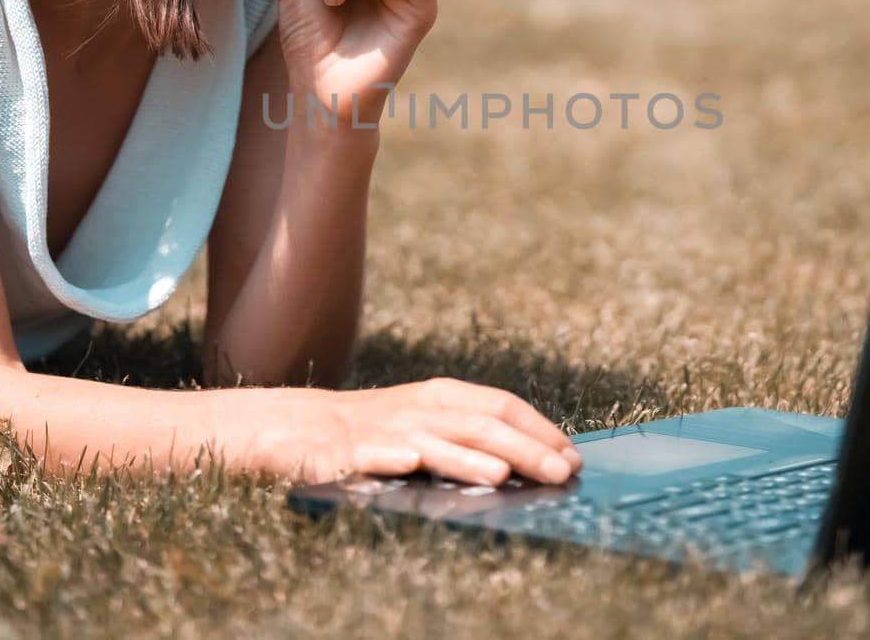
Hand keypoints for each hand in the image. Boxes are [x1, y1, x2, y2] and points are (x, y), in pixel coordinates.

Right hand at [260, 378, 584, 486]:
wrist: (297, 426)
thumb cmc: (373, 430)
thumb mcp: (427, 421)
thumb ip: (472, 435)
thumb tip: (531, 459)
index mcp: (443, 397)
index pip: (502, 405)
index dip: (539, 429)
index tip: (572, 454)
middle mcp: (421, 409)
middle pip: (480, 425)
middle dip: (523, 449)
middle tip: (560, 472)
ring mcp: (387, 431)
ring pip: (434, 441)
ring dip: (468, 457)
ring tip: (501, 473)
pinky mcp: (349, 452)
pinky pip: (372, 455)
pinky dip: (390, 458)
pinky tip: (408, 463)